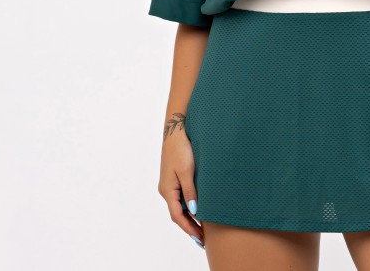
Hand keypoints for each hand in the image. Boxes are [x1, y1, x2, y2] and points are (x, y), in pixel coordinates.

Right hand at [158, 114, 204, 247]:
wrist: (176, 131)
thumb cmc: (182, 149)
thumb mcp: (187, 170)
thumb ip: (190, 190)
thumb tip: (193, 210)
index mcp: (167, 190)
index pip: (177, 216)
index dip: (188, 228)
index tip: (200, 238)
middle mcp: (166, 189)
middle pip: (177, 214)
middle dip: (189, 227)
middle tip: (203, 239)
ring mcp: (169, 184)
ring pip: (178, 206)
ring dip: (189, 217)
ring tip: (202, 228)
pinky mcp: (173, 178)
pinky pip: (180, 197)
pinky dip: (188, 206)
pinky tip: (197, 209)